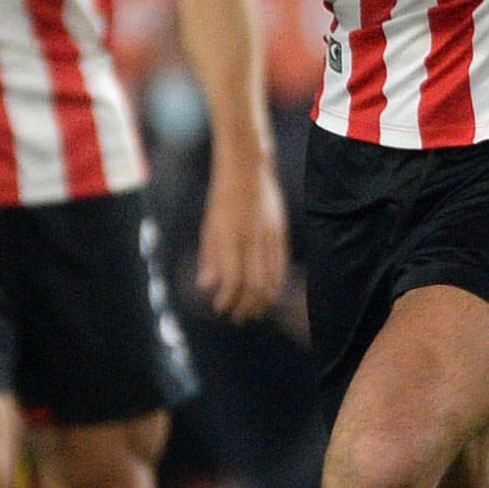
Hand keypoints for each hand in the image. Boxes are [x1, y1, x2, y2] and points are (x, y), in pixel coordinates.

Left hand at [194, 148, 287, 320]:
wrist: (249, 169)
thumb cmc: (223, 199)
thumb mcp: (209, 226)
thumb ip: (210, 257)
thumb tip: (206, 287)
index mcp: (231, 239)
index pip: (234, 281)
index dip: (228, 300)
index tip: (220, 308)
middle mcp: (253, 240)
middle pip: (256, 286)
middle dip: (247, 307)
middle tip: (238, 318)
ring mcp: (271, 238)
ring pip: (272, 280)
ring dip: (263, 301)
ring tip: (255, 312)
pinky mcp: (281, 234)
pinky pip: (281, 266)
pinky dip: (276, 285)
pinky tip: (269, 293)